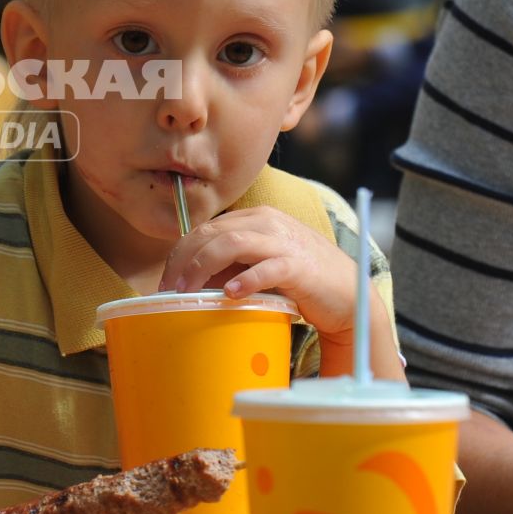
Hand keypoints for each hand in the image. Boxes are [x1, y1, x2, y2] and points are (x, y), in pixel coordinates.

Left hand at [157, 206, 372, 344]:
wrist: (347, 293)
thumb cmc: (298, 280)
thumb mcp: (258, 264)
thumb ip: (229, 264)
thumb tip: (189, 280)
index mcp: (254, 219)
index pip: (204, 229)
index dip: (179, 253)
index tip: (165, 279)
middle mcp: (267, 223)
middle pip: (211, 234)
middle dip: (183, 261)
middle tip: (168, 290)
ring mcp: (283, 242)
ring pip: (231, 244)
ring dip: (202, 268)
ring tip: (187, 292)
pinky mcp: (299, 266)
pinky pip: (267, 268)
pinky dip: (245, 280)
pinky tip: (229, 294)